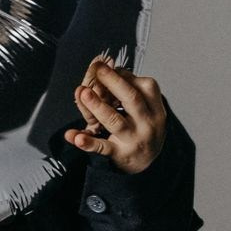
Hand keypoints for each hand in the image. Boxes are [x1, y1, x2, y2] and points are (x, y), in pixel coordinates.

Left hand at [64, 57, 166, 173]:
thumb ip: (127, 92)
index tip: (107, 69)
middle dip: (113, 82)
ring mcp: (134, 140)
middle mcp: (148, 123)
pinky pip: (102, 147)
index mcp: (155, 109)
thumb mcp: (144, 111)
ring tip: (83, 93)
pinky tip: (75, 136)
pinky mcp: (119, 155)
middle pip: (132, 99)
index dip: (125, 75)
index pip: (145, 87)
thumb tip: (106, 66)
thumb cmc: (141, 129)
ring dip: (98, 106)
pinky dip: (88, 142)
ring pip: (115, 120)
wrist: (147, 165)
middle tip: (97, 69)